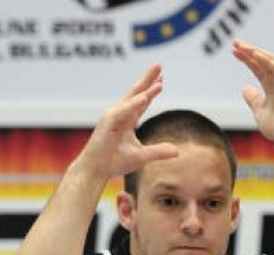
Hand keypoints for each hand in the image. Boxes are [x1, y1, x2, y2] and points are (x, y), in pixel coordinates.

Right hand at [74, 64, 178, 180]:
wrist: (96, 170)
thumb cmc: (114, 161)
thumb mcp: (142, 156)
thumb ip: (159, 151)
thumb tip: (177, 151)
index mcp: (127, 120)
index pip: (142, 101)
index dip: (152, 90)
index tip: (162, 78)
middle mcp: (120, 114)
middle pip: (136, 93)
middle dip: (148, 79)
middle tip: (159, 65)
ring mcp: (113, 117)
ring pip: (132, 100)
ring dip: (145, 89)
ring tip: (159, 80)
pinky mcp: (108, 123)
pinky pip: (124, 112)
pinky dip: (134, 104)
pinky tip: (145, 97)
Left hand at [232, 40, 273, 142]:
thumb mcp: (259, 112)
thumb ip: (253, 99)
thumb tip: (245, 88)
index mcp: (272, 86)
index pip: (258, 67)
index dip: (247, 58)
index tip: (234, 51)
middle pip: (263, 61)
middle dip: (249, 50)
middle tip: (235, 43)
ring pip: (270, 61)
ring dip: (256, 52)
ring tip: (242, 46)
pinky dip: (265, 60)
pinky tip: (255, 54)